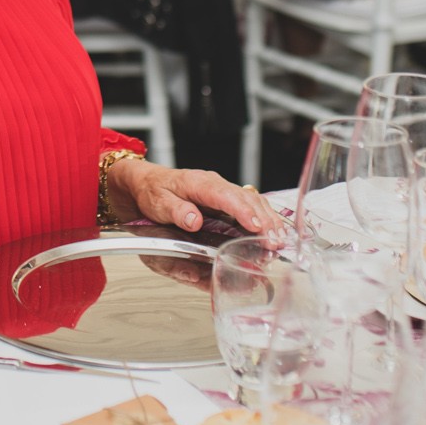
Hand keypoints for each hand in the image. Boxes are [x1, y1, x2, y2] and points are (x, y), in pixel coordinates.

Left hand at [103, 159, 287, 236]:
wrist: (145, 183)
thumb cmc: (152, 191)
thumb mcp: (157, 201)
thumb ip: (175, 210)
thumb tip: (193, 219)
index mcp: (199, 183)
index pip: (226, 196)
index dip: (243, 211)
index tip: (257, 227)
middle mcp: (216, 185)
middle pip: (247, 199)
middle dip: (264, 220)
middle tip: (276, 241)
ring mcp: (223, 193)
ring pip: (253, 202)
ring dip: (269, 220)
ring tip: (280, 240)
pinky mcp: (226, 202)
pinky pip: (250, 207)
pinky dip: (264, 219)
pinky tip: (274, 232)